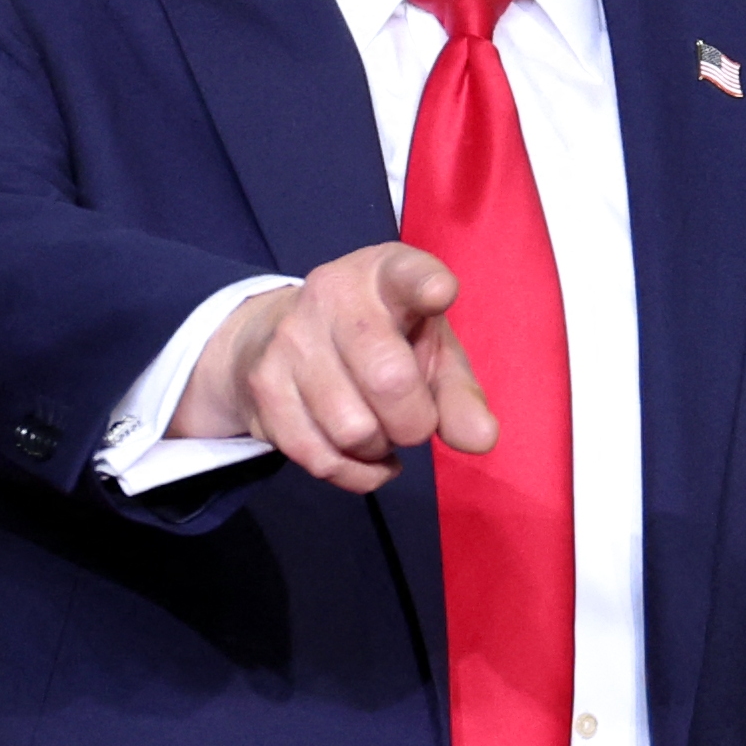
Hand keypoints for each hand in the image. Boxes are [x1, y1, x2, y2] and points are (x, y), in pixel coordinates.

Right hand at [169, 243, 498, 491]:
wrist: (276, 336)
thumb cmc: (380, 341)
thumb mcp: (428, 351)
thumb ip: (459, 394)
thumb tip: (482, 439)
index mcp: (385, 274)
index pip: (407, 273)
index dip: (426, 284)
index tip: (441, 293)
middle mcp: (333, 295)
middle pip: (389, 379)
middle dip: (416, 422)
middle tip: (415, 421)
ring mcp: (291, 339)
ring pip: (354, 430)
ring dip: (380, 448)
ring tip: (380, 429)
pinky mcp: (263, 385)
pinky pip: (321, 458)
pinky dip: (355, 473)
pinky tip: (362, 455)